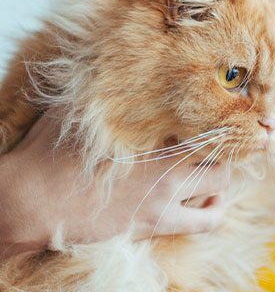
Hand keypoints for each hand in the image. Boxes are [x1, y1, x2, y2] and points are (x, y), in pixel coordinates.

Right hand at [0, 111, 228, 257]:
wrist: (33, 203)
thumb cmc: (49, 153)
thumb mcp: (73, 110)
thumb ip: (100, 92)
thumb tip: (106, 69)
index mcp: (150, 129)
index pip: (201, 116)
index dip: (213, 113)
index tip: (212, 112)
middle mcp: (166, 159)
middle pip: (220, 147)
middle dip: (223, 143)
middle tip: (217, 143)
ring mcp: (166, 193)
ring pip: (220, 181)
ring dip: (222, 174)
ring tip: (214, 169)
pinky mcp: (158, 222)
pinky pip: (207, 222)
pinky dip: (215, 211)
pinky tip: (210, 202)